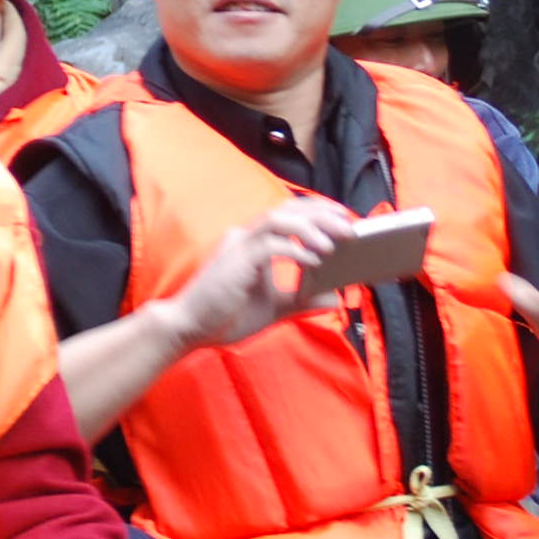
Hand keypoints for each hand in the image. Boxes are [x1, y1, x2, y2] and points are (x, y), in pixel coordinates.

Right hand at [166, 197, 357, 349]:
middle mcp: (245, 236)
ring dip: (310, 227)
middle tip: (349, 226)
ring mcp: (239, 245)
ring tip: (334, 242)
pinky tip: (313, 261)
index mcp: (253, 242)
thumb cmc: (225, 316)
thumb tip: (335, 299)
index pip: (288, 214)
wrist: (188, 329)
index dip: (317, 212)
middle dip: (322, 214)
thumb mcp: (274, 308)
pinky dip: (295, 250)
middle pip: (288, 209)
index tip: (344, 220)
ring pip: (278, 219)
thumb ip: (302, 301)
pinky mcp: (236, 261)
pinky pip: (270, 246)